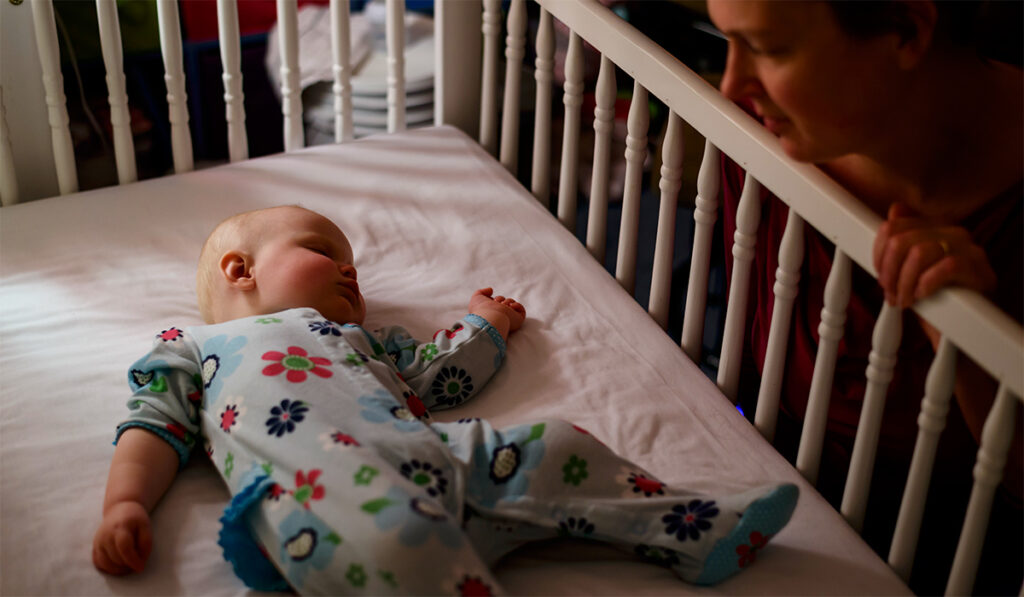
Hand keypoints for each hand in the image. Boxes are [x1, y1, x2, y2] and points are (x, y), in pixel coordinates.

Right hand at [92, 500, 152, 574]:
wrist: (119, 509)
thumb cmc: (135, 518)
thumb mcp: (145, 526)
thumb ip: (146, 543)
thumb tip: (141, 562)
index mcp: (120, 528)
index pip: (124, 547)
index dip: (132, 560)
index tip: (141, 567)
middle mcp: (105, 536)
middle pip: (115, 558)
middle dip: (128, 565)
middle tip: (138, 562)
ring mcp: (98, 542)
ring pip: (105, 564)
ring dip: (119, 570)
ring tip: (130, 565)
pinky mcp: (94, 547)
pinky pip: (99, 563)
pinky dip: (109, 569)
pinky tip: (119, 565)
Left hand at [469, 287, 526, 335]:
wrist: (490, 317)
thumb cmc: (481, 309)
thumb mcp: (477, 297)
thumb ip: (482, 292)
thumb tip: (491, 290)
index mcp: (492, 313)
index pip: (497, 303)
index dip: (495, 299)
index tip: (490, 301)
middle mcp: (500, 316)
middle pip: (504, 302)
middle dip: (501, 299)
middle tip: (496, 303)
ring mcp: (509, 319)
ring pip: (512, 304)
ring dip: (507, 301)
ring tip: (503, 306)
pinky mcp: (517, 320)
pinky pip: (522, 310)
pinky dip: (517, 305)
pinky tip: (510, 306)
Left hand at [873, 203, 995, 307]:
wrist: (962, 328)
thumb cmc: (937, 298)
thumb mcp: (911, 270)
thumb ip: (902, 242)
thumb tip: (895, 210)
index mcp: (935, 227)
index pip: (893, 226)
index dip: (879, 253)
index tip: (880, 275)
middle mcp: (952, 232)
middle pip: (901, 240)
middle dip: (889, 271)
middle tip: (890, 293)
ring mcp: (968, 248)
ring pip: (919, 253)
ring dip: (904, 283)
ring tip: (904, 300)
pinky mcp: (979, 268)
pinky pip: (946, 267)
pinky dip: (927, 284)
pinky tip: (922, 296)